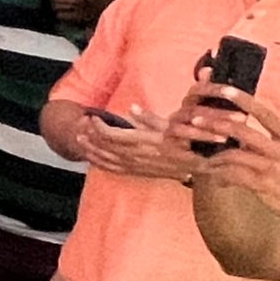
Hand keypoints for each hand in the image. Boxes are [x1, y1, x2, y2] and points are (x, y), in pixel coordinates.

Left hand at [70, 106, 207, 184]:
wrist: (200, 165)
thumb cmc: (188, 142)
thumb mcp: (171, 125)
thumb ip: (149, 118)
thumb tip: (131, 108)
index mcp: (142, 142)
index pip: (111, 135)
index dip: (98, 127)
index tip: (93, 117)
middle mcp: (135, 156)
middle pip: (104, 147)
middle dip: (90, 137)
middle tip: (79, 127)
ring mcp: (135, 166)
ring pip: (106, 160)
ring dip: (91, 150)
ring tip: (80, 141)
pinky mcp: (138, 172)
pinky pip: (114, 169)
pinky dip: (101, 163)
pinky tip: (94, 159)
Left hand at [179, 89, 279, 227]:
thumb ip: (273, 142)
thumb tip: (245, 134)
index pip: (264, 112)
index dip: (243, 99)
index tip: (223, 88)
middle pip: (243, 130)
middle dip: (215, 123)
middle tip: (194, 118)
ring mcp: (273, 167)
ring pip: (235, 155)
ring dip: (213, 156)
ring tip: (199, 158)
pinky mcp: (266, 185)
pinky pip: (235, 177)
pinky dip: (221, 177)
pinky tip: (216, 181)